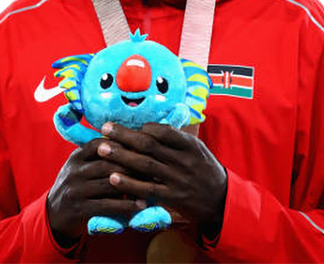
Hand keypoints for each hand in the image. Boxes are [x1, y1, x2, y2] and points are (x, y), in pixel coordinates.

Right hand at [47, 138, 146, 246]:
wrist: (53, 214)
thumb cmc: (76, 185)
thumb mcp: (80, 166)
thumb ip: (98, 155)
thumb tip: (129, 141)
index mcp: (76, 156)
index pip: (100, 144)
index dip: (122, 144)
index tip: (142, 146)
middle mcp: (74, 171)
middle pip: (107, 164)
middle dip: (132, 164)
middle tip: (152, 166)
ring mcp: (76, 190)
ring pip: (109, 184)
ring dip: (133, 185)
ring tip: (152, 185)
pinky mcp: (80, 209)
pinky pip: (107, 205)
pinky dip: (126, 205)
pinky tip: (141, 205)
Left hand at [96, 122, 227, 227]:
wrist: (221, 199)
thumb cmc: (204, 169)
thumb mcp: (196, 149)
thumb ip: (176, 137)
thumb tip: (150, 124)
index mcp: (189, 145)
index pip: (164, 131)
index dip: (144, 127)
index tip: (128, 124)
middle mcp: (183, 160)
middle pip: (149, 145)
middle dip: (124, 135)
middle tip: (105, 128)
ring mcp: (177, 179)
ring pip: (145, 165)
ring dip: (121, 156)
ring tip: (102, 149)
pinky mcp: (172, 198)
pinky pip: (147, 189)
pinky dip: (129, 183)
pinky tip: (113, 177)